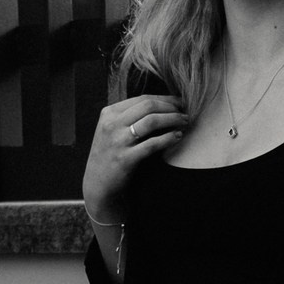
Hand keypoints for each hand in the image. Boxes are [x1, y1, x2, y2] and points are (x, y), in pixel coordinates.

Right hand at [82, 93, 186, 223]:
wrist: (98, 184)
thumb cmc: (110, 155)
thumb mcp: (112, 130)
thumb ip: (129, 117)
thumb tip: (161, 105)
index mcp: (109, 113)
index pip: (142, 99)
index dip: (165, 99)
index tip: (180, 102)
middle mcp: (112, 124)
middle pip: (148, 106)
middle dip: (171, 108)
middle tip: (186, 112)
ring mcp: (117, 141)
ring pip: (151, 122)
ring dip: (173, 119)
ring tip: (185, 122)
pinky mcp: (125, 158)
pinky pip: (152, 144)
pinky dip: (168, 138)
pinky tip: (178, 137)